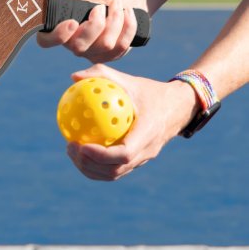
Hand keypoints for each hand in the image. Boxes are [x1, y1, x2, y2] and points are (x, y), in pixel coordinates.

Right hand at [37, 0, 146, 62]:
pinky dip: (128, 25)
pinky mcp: (111, 56)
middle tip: (100, 7)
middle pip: (79, 47)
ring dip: (115, 20)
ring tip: (117, 4)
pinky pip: (121, 46)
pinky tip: (128, 13)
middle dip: (95, 25)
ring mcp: (92, 53)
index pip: (46, 41)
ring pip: (105, 45)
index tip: (72, 22)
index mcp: (61, 28)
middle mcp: (73, 45)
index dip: (57, 36)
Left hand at [65, 64, 199, 180]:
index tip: (81, 145)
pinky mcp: (138, 161)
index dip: (101, 155)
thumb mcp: (129, 80)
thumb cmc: (150, 91)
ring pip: (114, 174)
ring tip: (72, 151)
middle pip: (115, 170)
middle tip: (70, 147)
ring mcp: (143, 159)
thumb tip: (74, 77)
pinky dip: (96, 166)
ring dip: (90, 168)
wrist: (178, 107)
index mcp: (148, 133)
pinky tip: (81, 150)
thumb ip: (102, 75)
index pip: (124, 154)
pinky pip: (115, 169)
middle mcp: (147, 151)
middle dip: (89, 164)